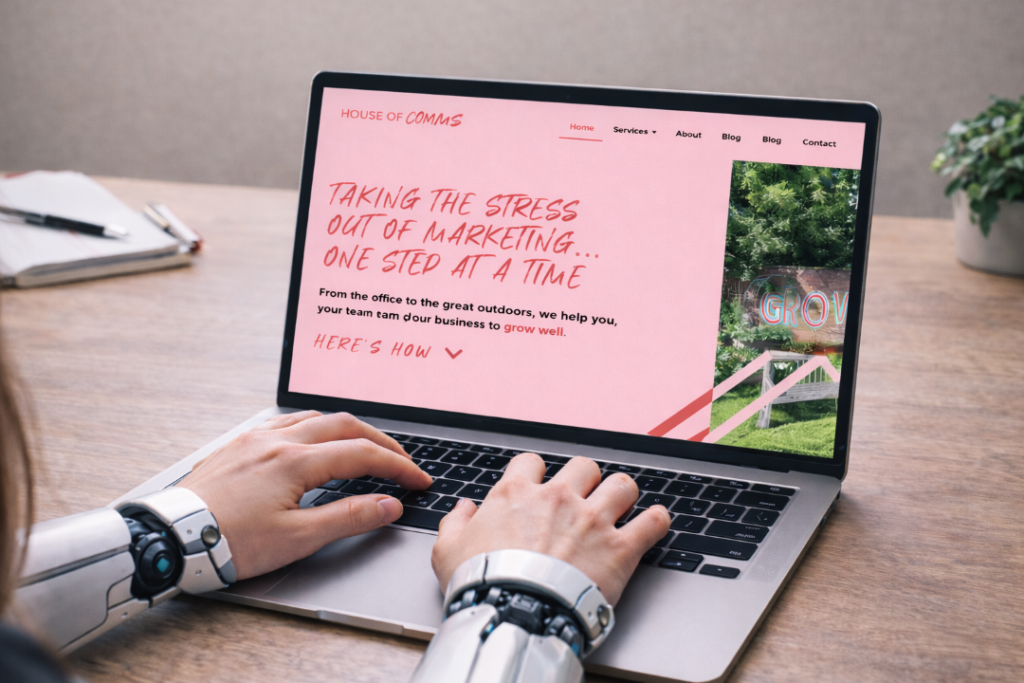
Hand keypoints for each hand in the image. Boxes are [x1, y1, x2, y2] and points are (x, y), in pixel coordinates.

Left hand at [180, 411, 431, 579]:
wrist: (170, 539)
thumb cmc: (227, 543)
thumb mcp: (296, 540)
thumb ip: (347, 518)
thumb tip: (387, 504)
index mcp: (295, 461)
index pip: (362, 454)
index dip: (397, 466)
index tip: (417, 480)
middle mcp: (276, 440)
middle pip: (343, 425)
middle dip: (379, 441)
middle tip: (400, 461)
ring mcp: (254, 439)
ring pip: (312, 418)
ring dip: (346, 429)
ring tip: (363, 447)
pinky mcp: (237, 446)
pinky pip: (283, 422)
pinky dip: (312, 427)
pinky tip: (311, 441)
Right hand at [431, 453, 670, 604]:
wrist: (516, 612)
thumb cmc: (482, 583)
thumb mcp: (447, 551)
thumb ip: (456, 523)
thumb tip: (464, 508)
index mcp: (518, 494)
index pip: (532, 461)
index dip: (537, 473)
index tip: (539, 486)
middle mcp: (559, 498)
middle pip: (584, 466)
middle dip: (585, 481)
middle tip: (582, 500)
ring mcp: (592, 520)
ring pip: (622, 485)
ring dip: (622, 495)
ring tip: (619, 508)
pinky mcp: (620, 548)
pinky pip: (653, 522)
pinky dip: (656, 522)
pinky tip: (653, 524)